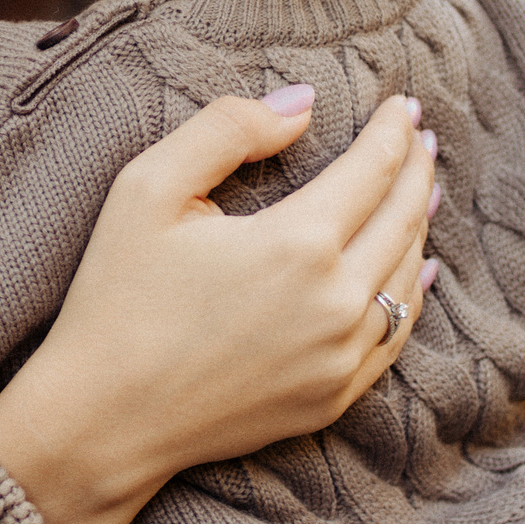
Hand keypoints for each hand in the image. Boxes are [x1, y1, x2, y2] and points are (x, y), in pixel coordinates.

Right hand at [0, 90, 437, 523]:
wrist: (102, 421)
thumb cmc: (116, 298)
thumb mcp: (148, 188)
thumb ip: (227, 129)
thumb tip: (301, 104)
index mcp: (298, 243)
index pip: (375, 168)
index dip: (394, 130)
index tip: (403, 103)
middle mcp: (337, 302)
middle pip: (404, 218)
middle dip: (417, 169)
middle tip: (422, 136)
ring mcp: (341, 358)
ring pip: (408, 276)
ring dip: (419, 225)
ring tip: (421, 190)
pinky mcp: (334, 398)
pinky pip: (395, 335)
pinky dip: (413, 293)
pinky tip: (419, 269)